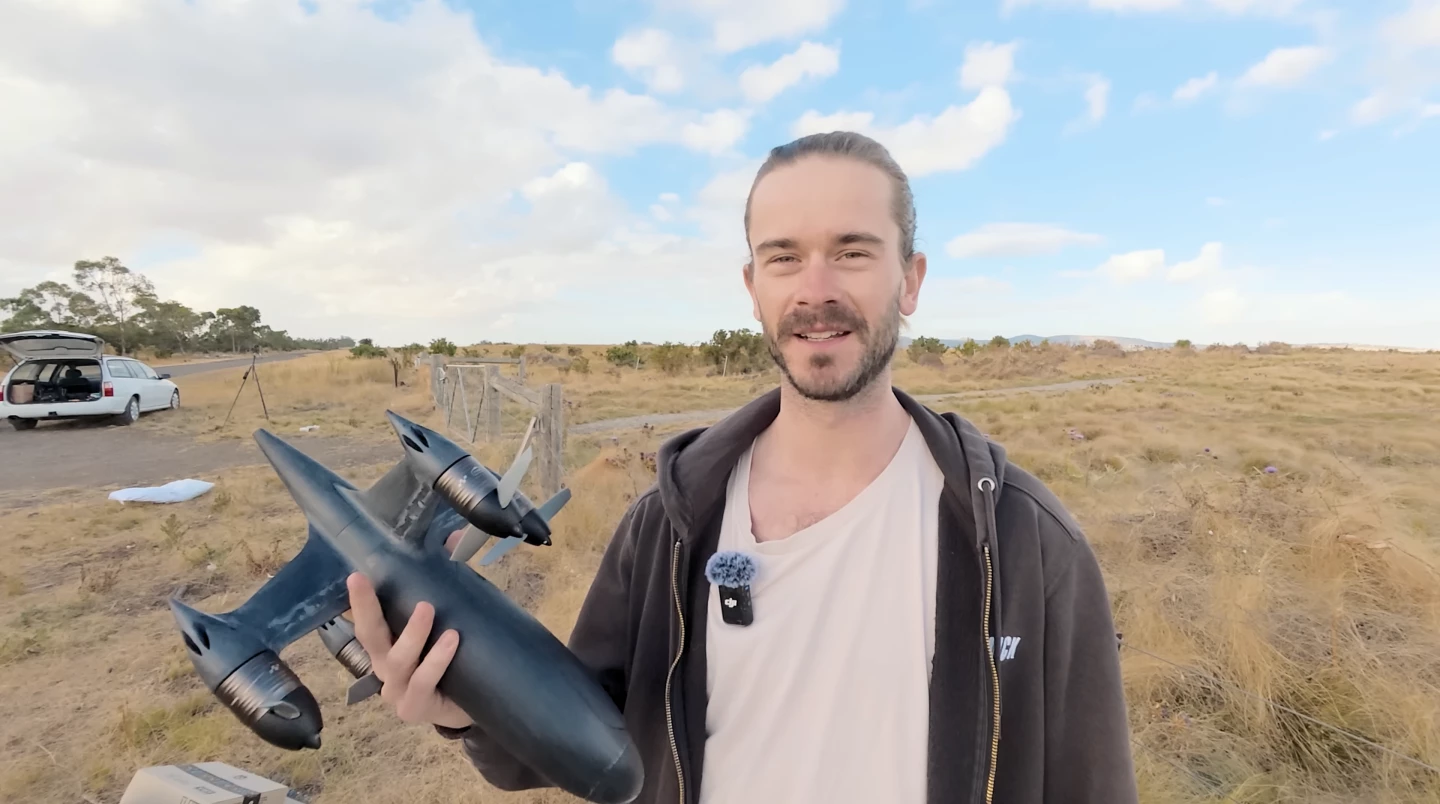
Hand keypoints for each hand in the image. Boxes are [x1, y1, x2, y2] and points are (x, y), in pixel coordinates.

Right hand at [346, 570, 472, 729]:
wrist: (471, 707)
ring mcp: (397, 691)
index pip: (366, 618)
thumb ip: (450, 580)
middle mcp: (385, 667)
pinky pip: (423, 682)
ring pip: (398, 660)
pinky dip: (436, 660)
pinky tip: (451, 641)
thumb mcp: (448, 620)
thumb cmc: (453, 661)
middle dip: (363, 608)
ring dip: (412, 633)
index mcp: (386, 645)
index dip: (358, 599)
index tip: (355, 574)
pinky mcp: (415, 707)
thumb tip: (459, 537)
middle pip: (368, 636)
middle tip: (360, 579)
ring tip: (428, 609)